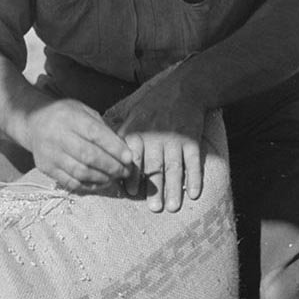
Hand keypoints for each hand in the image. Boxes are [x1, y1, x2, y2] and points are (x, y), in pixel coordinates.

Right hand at [18, 98, 133, 192]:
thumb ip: (102, 128)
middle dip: (111, 166)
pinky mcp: (45, 168)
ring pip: (80, 172)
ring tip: (115, 177)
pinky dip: (89, 185)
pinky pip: (70, 182)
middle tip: (125, 170)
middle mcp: (57, 135)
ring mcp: (50, 154)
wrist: (34, 121)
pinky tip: (100, 182)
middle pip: (88, 156)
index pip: (95, 134)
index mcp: (69, 117)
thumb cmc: (65, 116)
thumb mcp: (83, 111)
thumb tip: (123, 149)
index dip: (114, 147)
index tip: (128, 157)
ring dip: (102, 178)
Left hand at [111, 76, 205, 213]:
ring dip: (174, 188)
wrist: (183, 90)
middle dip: (154, 188)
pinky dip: (195, 178)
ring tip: (172, 207)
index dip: (132, 175)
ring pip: (175, 167)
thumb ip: (121, 137)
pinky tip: (194, 194)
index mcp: (138, 132)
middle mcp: (156, 137)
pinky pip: (194, 162)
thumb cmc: (153, 107)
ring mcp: (175, 139)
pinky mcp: (192, 140)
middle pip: (155, 166)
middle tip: (154, 208)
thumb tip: (104, 156)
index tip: (130, 191)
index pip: (133, 157)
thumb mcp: (131, 116)